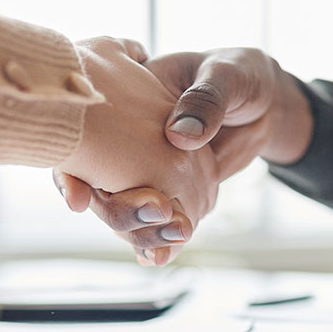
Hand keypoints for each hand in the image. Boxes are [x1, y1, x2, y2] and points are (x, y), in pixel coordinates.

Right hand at [53, 37, 218, 255]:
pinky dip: (157, 243)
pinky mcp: (171, 194)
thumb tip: (180, 136)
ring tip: (168, 245)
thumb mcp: (227, 74)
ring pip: (126, 213)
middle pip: (100, 188)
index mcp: (125, 101)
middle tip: (159, 211)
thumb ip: (205, 100)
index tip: (79, 200)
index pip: (82, 139)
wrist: (261, 104)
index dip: (70, 172)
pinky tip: (161, 257)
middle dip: (120, 211)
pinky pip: (156, 223)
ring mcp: (147, 173)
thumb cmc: (237, 74)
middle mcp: (126, 143)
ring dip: (140, 233)